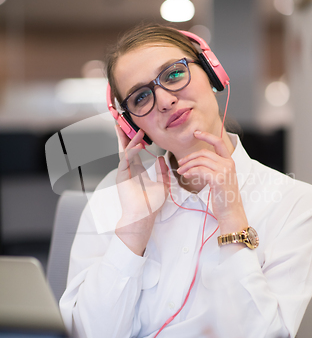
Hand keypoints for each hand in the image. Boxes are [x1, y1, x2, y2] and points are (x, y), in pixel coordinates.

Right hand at [115, 125, 168, 254]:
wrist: (143, 216)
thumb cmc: (151, 205)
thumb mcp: (163, 185)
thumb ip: (163, 171)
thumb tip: (162, 159)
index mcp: (137, 171)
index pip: (134, 151)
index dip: (135, 139)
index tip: (138, 129)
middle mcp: (129, 169)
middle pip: (126, 147)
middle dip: (125, 134)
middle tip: (124, 121)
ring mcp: (124, 172)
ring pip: (126, 151)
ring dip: (130, 139)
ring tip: (137, 130)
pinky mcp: (122, 176)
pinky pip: (126, 160)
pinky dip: (132, 152)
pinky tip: (139, 145)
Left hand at [176, 130, 247, 234]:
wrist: (230, 212)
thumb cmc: (224, 197)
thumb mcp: (221, 178)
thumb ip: (213, 168)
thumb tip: (198, 162)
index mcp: (229, 162)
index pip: (218, 142)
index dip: (207, 135)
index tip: (196, 133)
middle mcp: (228, 164)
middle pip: (205, 152)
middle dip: (190, 157)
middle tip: (180, 163)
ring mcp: (224, 171)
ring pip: (201, 161)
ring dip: (188, 165)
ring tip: (181, 171)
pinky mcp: (218, 179)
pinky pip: (200, 170)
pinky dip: (190, 172)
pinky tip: (187, 176)